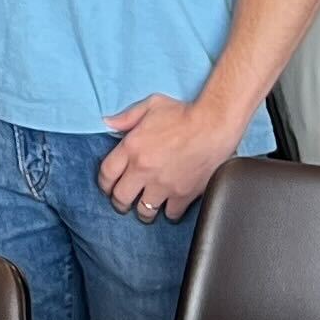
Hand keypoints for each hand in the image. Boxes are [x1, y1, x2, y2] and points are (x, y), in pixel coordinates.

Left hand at [97, 94, 247, 225]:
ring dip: (143, 210)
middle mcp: (144, 170)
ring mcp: (164, 185)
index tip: (109, 187)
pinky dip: (169, 212)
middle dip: (120, 202)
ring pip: (144, 211)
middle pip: (121, 198)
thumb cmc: (185, 112)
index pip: (106, 175)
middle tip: (124, 202)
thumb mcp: (151, 105)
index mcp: (132, 148)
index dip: (104, 184)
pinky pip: (171, 214)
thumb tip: (107, 123)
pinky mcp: (184, 194)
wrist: (215, 124)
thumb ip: (127, 117)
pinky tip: (170, 205)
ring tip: (146, 207)